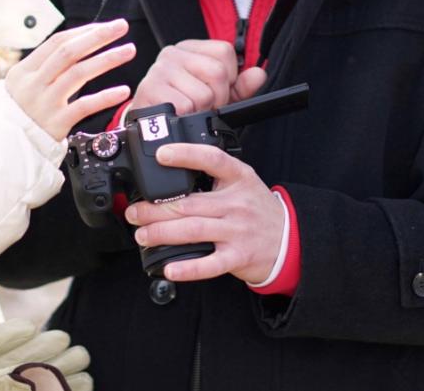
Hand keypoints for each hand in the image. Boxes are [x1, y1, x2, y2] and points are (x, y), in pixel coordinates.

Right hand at [5, 19, 134, 139]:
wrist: (6, 146)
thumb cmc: (19, 113)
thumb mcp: (22, 85)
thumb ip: (46, 68)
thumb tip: (77, 46)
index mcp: (25, 70)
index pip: (57, 43)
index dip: (83, 32)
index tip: (105, 26)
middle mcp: (34, 84)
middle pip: (69, 52)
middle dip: (97, 37)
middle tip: (120, 27)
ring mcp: (45, 103)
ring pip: (78, 74)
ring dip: (106, 59)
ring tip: (128, 51)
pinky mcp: (56, 123)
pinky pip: (84, 106)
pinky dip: (105, 97)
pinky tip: (122, 91)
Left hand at [124, 143, 285, 284]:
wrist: (290, 240)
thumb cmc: (257, 209)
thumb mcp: (243, 183)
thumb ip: (214, 177)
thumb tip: (171, 175)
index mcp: (238, 178)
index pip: (212, 159)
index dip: (186, 154)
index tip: (161, 154)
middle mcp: (237, 204)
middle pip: (189, 203)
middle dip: (155, 209)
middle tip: (133, 212)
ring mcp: (237, 231)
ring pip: (193, 230)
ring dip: (161, 233)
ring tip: (142, 235)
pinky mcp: (237, 257)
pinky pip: (210, 264)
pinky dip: (188, 268)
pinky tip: (170, 268)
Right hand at [130, 39, 266, 114]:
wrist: (147, 126)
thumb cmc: (182, 106)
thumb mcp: (214, 94)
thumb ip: (239, 86)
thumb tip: (260, 74)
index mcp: (189, 48)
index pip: (225, 51)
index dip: (229, 78)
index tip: (216, 92)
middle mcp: (172, 53)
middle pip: (217, 72)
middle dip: (217, 98)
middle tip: (203, 107)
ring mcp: (159, 69)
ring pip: (203, 94)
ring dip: (201, 111)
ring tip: (188, 112)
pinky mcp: (150, 89)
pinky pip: (185, 107)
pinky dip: (187, 118)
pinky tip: (177, 117)